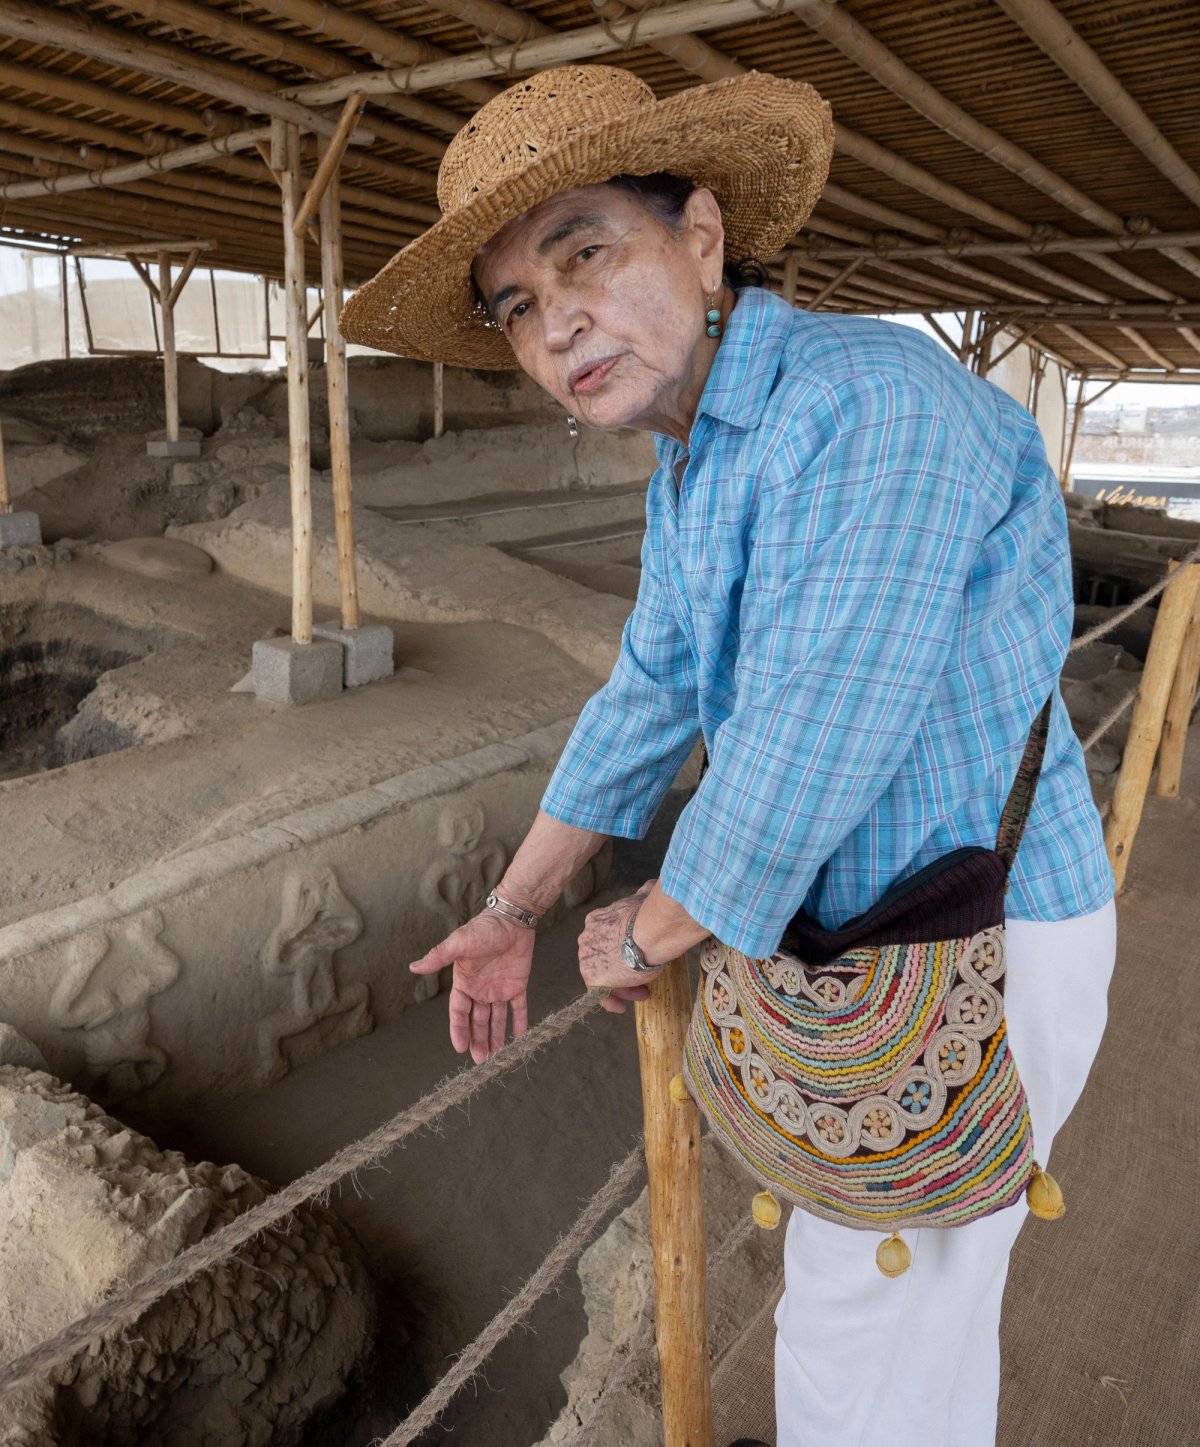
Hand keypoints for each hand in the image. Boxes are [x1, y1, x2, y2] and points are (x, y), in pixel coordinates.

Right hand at [409, 913, 534, 1064]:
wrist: (512, 918)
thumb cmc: (483, 929)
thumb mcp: (458, 943)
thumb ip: (438, 957)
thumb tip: (413, 967)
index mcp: (464, 982)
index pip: (459, 1011)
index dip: (459, 1029)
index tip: (460, 1048)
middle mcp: (480, 989)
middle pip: (477, 1020)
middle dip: (478, 1039)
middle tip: (481, 1060)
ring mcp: (499, 988)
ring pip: (496, 1018)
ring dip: (496, 1036)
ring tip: (498, 1055)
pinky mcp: (517, 985)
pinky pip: (519, 1007)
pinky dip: (520, 1020)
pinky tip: (519, 1035)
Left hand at [577, 879, 662, 1014]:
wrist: (651, 929)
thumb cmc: (651, 915)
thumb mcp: (645, 899)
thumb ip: (644, 895)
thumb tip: (652, 886)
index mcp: (596, 920)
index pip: (606, 940)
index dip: (622, 950)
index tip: (638, 955)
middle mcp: (587, 938)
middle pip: (604, 959)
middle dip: (622, 970)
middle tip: (641, 979)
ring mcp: (587, 958)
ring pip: (604, 976)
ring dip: (621, 985)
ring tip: (641, 992)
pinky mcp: (592, 976)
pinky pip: (599, 993)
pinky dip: (610, 1001)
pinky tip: (622, 1007)